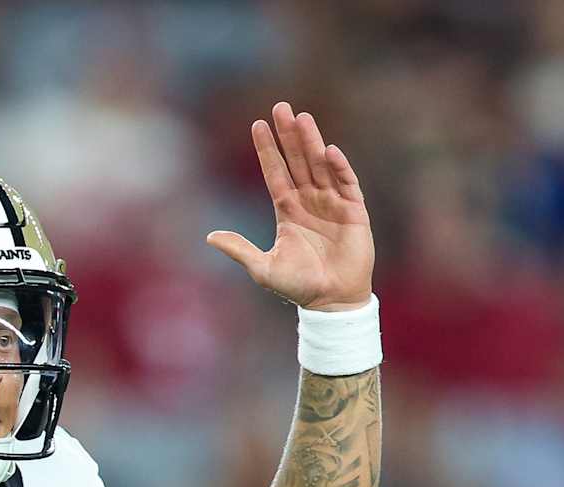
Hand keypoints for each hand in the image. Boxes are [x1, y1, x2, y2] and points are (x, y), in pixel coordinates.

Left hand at [208, 102, 373, 310]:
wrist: (331, 301)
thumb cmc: (298, 286)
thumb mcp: (263, 268)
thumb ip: (239, 249)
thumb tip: (209, 237)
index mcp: (287, 210)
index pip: (275, 173)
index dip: (267, 150)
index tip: (257, 125)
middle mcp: (309, 201)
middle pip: (297, 161)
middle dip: (288, 135)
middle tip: (281, 107)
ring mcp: (332, 203)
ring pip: (320, 165)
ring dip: (311, 142)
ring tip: (302, 118)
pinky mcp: (353, 211)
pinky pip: (346, 184)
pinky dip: (339, 167)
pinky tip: (329, 151)